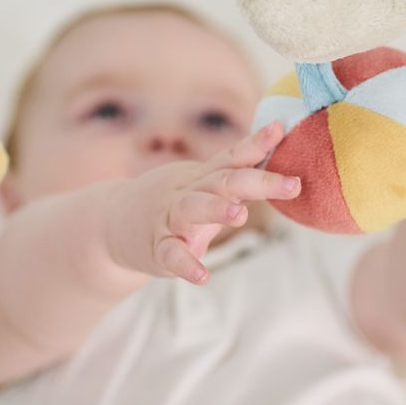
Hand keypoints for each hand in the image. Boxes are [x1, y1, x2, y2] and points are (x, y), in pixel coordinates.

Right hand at [106, 121, 299, 284]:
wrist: (113, 223)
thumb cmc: (172, 201)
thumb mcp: (203, 184)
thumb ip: (236, 172)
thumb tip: (278, 149)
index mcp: (203, 177)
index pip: (233, 156)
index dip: (256, 143)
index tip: (281, 129)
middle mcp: (187, 191)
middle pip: (224, 180)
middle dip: (259, 181)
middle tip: (293, 184)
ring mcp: (169, 218)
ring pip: (192, 208)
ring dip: (215, 208)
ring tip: (239, 213)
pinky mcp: (156, 247)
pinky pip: (170, 254)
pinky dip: (185, 263)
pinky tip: (202, 275)